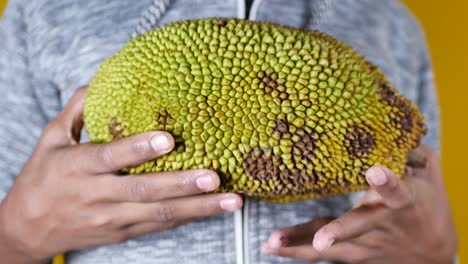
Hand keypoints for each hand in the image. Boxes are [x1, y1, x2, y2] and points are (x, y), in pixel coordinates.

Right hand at [0, 87, 242, 263]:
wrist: (27, 229)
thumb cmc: (42, 178)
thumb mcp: (51, 138)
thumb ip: (77, 109)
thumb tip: (103, 81)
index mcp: (78, 167)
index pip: (111, 158)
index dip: (139, 150)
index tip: (168, 139)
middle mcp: (97, 195)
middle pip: (144, 191)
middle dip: (181, 185)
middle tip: (214, 176)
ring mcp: (112, 218)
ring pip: (159, 214)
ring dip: (198, 208)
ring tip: (231, 200)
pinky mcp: (123, 232)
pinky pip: (159, 225)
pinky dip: (188, 218)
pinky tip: (213, 210)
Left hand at [261, 145, 457, 263]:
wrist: (431, 253)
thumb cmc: (428, 205)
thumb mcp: (429, 175)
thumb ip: (414, 154)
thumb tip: (396, 129)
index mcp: (403, 202)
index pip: (397, 192)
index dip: (386, 183)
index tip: (373, 171)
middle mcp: (381, 225)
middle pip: (359, 228)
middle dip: (339, 233)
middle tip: (320, 241)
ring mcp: (365, 245)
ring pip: (333, 249)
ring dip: (301, 247)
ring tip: (271, 243)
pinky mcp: (352, 255)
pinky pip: (322, 255)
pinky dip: (296, 249)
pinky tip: (271, 246)